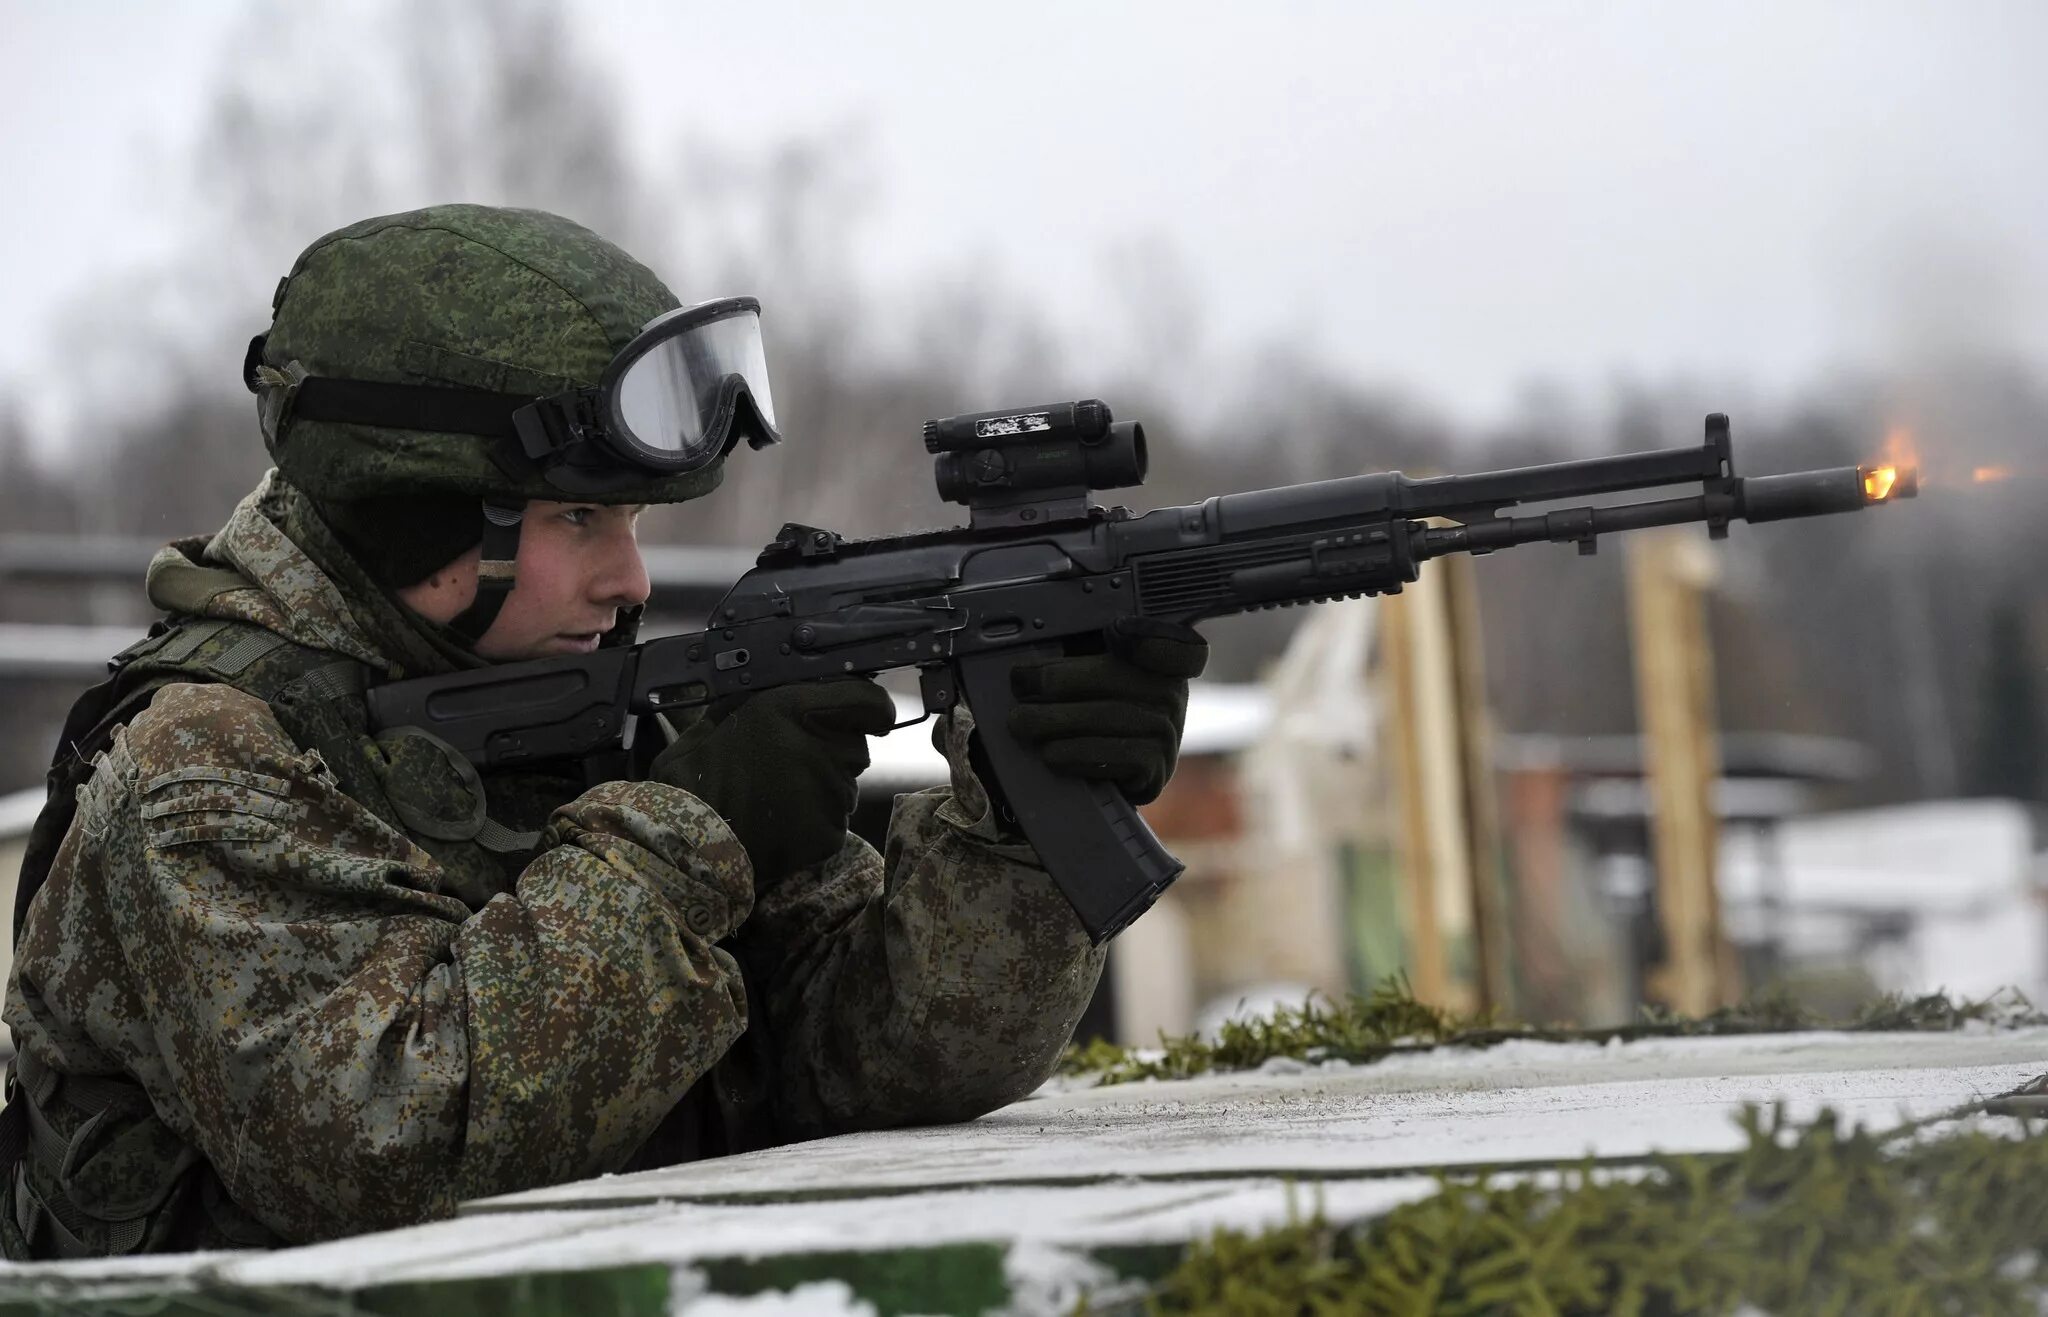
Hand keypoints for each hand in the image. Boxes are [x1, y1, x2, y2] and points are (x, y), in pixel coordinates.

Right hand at [649, 678, 896, 886]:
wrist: (685, 842)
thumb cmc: (694, 777)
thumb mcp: (719, 718)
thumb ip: (762, 700)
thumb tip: (793, 688)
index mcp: (790, 709)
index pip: (865, 701)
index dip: (872, 709)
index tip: (874, 716)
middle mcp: (818, 747)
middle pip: (856, 747)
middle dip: (833, 754)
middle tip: (791, 769)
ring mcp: (827, 792)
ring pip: (846, 787)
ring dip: (824, 791)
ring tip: (779, 800)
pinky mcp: (828, 833)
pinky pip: (835, 823)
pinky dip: (816, 825)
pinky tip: (782, 825)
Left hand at [1005, 618, 1208, 804]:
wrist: (1115, 781)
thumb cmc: (1097, 721)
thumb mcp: (1097, 679)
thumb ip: (1082, 659)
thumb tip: (1034, 655)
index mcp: (1158, 660)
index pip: (1163, 640)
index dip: (1144, 635)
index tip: (1112, 631)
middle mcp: (1171, 692)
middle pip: (1113, 677)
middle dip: (1056, 682)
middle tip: (1019, 688)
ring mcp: (1167, 731)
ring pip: (1107, 717)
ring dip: (1055, 720)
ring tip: (1021, 723)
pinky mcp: (1156, 767)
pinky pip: (1113, 755)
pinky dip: (1075, 753)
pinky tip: (1050, 753)